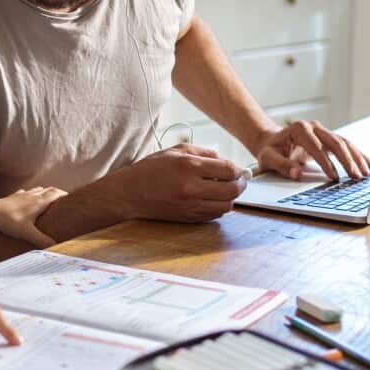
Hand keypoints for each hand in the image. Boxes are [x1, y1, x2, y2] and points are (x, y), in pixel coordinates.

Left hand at [0, 187, 66, 247]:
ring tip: (49, 201)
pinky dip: (31, 195)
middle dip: (58, 194)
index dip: (66, 195)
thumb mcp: (27, 233)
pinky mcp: (13, 197)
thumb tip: (56, 247)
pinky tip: (28, 200)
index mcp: (39, 202)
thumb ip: (42, 240)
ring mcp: (22, 195)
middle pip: (49, 190)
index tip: (74, 200)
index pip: (57, 194)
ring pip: (38, 189)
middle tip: (64, 201)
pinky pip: (26, 193)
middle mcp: (32, 195)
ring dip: (45, 193)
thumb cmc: (8, 221)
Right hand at [123, 143, 246, 222]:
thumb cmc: (150, 169)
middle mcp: (192, 188)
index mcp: (189, 167)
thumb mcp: (175, 152)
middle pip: (232, 190)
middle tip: (240, 180)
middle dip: (240, 184)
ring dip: (231, 198)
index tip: (239, 170)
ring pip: (226, 206)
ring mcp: (191, 206)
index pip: (228, 170)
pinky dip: (219, 207)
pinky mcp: (189, 218)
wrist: (129, 194)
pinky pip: (214, 215)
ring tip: (225, 190)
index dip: (238, 170)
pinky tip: (213, 199)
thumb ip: (203, 152)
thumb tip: (225, 160)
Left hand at [251, 120, 369, 179]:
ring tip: (366, 174)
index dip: (326, 162)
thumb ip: (282, 165)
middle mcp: (314, 127)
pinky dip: (359, 156)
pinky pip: (347, 146)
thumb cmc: (270, 150)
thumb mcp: (268, 158)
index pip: (316, 147)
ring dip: (357, 159)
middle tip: (356, 176)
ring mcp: (323, 131)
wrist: (271, 141)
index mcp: (299, 129)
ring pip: (345, 143)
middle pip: (335, 142)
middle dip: (347, 160)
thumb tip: (297, 174)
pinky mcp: (330, 138)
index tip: (334, 177)